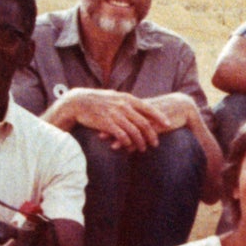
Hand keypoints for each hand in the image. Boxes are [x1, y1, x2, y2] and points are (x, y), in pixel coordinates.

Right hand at [57, 89, 172, 150]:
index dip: (159, 117)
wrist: (78, 102)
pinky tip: (129, 148)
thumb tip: (139, 106)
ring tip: (143, 149)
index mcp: (127, 98)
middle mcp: (123, 106)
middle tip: (156, 143)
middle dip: (152, 134)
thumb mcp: (114, 96)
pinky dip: (127, 143)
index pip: (148, 108)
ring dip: (140, 142)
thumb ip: (127, 102)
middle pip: (144, 122)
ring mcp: (115, 115)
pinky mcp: (107, 124)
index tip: (168, 124)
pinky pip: (122, 136)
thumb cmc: (97, 100)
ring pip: (134, 131)